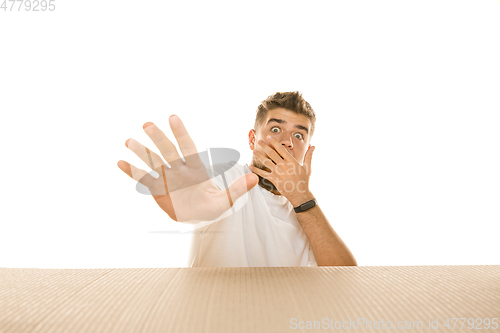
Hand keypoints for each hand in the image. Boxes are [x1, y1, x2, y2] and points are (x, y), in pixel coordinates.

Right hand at [117, 115, 258, 222]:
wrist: (197, 217)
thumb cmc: (212, 206)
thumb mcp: (225, 201)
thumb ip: (237, 189)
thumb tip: (254, 178)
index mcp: (196, 169)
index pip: (188, 147)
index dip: (181, 133)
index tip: (172, 118)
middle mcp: (179, 169)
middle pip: (168, 150)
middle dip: (158, 138)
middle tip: (147, 124)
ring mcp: (167, 177)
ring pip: (153, 161)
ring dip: (142, 152)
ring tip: (129, 141)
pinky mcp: (157, 189)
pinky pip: (143, 178)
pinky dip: (132, 171)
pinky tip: (120, 162)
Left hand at [249, 135, 315, 206]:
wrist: (300, 194)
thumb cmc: (304, 181)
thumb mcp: (308, 168)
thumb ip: (309, 156)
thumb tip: (313, 146)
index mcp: (291, 161)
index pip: (281, 149)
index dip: (274, 142)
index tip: (269, 137)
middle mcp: (284, 165)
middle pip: (272, 153)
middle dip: (265, 146)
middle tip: (259, 141)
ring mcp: (278, 172)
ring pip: (266, 162)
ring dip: (259, 156)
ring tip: (254, 151)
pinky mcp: (274, 180)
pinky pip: (263, 174)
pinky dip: (256, 170)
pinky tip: (251, 167)